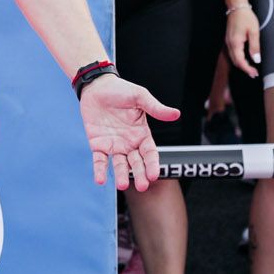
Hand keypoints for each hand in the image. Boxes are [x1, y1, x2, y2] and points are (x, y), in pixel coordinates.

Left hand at [79, 74, 177, 191]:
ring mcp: (113, 145)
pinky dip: (100, 170)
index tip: (153, 175)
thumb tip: (176, 114)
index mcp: (142, 134)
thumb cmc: (120, 90)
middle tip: (142, 186)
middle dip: (139, 174)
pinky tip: (100, 180)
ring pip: (119, 164)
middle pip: (136, 163)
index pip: (150, 153)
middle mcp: (129, 143)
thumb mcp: (140, 97)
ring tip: (121, 186)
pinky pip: (99, 160)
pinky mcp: (98, 144)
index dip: (152, 164)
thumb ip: (155, 108)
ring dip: (121, 175)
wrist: (96, 87)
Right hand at [225, 5, 260, 78]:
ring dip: (241, 64)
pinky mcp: (229, 39)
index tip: (254, 73)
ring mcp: (228, 42)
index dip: (247, 69)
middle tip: (254, 73)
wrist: (237, 7)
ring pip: (233, 58)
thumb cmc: (246, 17)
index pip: (240, 61)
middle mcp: (229, 44)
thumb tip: (256, 59)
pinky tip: (245, 59)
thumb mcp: (254, 32)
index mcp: (235, 43)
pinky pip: (232, 53)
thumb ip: (255, 47)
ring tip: (251, 68)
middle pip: (235, 61)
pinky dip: (238, 58)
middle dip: (244, 69)